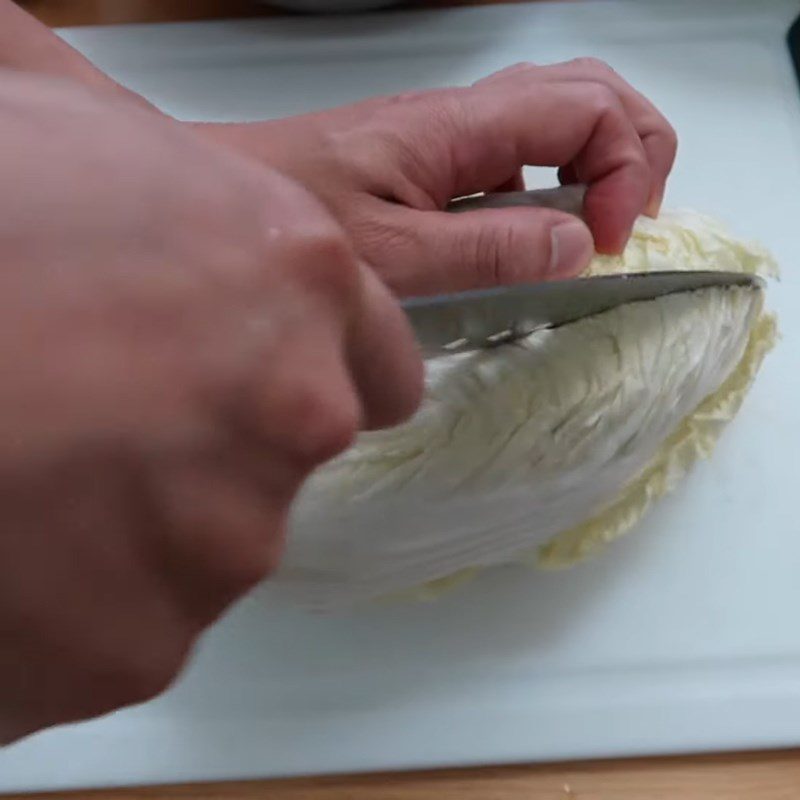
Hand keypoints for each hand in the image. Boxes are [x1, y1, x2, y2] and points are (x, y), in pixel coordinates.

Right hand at [0, 73, 420, 742]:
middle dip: (225, 442)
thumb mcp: (60, 121)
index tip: (271, 380)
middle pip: (293, 457)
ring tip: (41, 473)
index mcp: (299, 282)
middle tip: (108, 413)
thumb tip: (136, 149)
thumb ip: (151, 151)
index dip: (327, 371)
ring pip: (214, 545)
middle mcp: (298, 416)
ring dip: (148, 524)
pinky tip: (14, 547)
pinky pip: (134, 627)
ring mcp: (228, 543)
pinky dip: (83, 606)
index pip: (383, 368)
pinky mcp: (142, 646)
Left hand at [195, 59, 676, 295]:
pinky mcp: (434, 162)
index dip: (624, 168)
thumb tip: (577, 245)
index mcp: (457, 129)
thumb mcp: (395, 256)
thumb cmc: (290, 224)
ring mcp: (450, 138)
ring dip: (600, 159)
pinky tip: (542, 232)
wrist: (227, 201)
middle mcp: (462, 119)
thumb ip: (488, 250)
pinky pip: (517, 153)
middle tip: (630, 220)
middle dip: (633, 146)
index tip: (608, 243)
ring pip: (558, 114)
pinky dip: (555, 183)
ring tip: (602, 224)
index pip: (587, 108)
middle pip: (587, 90)